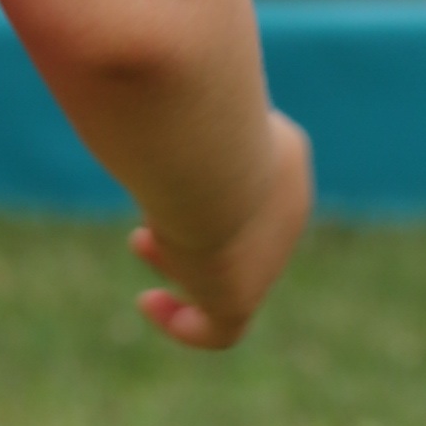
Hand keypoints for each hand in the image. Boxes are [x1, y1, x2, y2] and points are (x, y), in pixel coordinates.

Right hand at [135, 110, 311, 351]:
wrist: (210, 154)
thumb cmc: (187, 112)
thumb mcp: (184, 96)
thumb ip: (169, 102)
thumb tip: (137, 95)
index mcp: (287, 160)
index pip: (256, 185)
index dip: (209, 188)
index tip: (167, 180)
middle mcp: (288, 212)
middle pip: (241, 232)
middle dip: (192, 227)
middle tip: (146, 223)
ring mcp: (270, 259)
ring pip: (231, 274)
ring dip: (183, 263)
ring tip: (141, 242)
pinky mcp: (243, 297)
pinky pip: (221, 329)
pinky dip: (184, 323)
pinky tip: (149, 304)